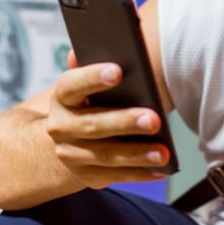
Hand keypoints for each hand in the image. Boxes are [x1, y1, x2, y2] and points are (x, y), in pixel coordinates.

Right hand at [44, 51, 169, 189]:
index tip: (118, 71)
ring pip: (106, 155)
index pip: (72, 85)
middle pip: (93, 125)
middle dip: (125, 122)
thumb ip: (91, 66)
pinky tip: (161, 169)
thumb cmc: (88, 102)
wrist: (66, 140)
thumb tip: (89, 48)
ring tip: (163, 152)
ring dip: (137, 154)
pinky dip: (140, 174)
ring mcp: (71, 154)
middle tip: (153, 119)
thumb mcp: (86, 84)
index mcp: (61, 97)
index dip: (92, 77)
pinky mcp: (86, 175)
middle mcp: (61, 127)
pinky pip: (116, 176)